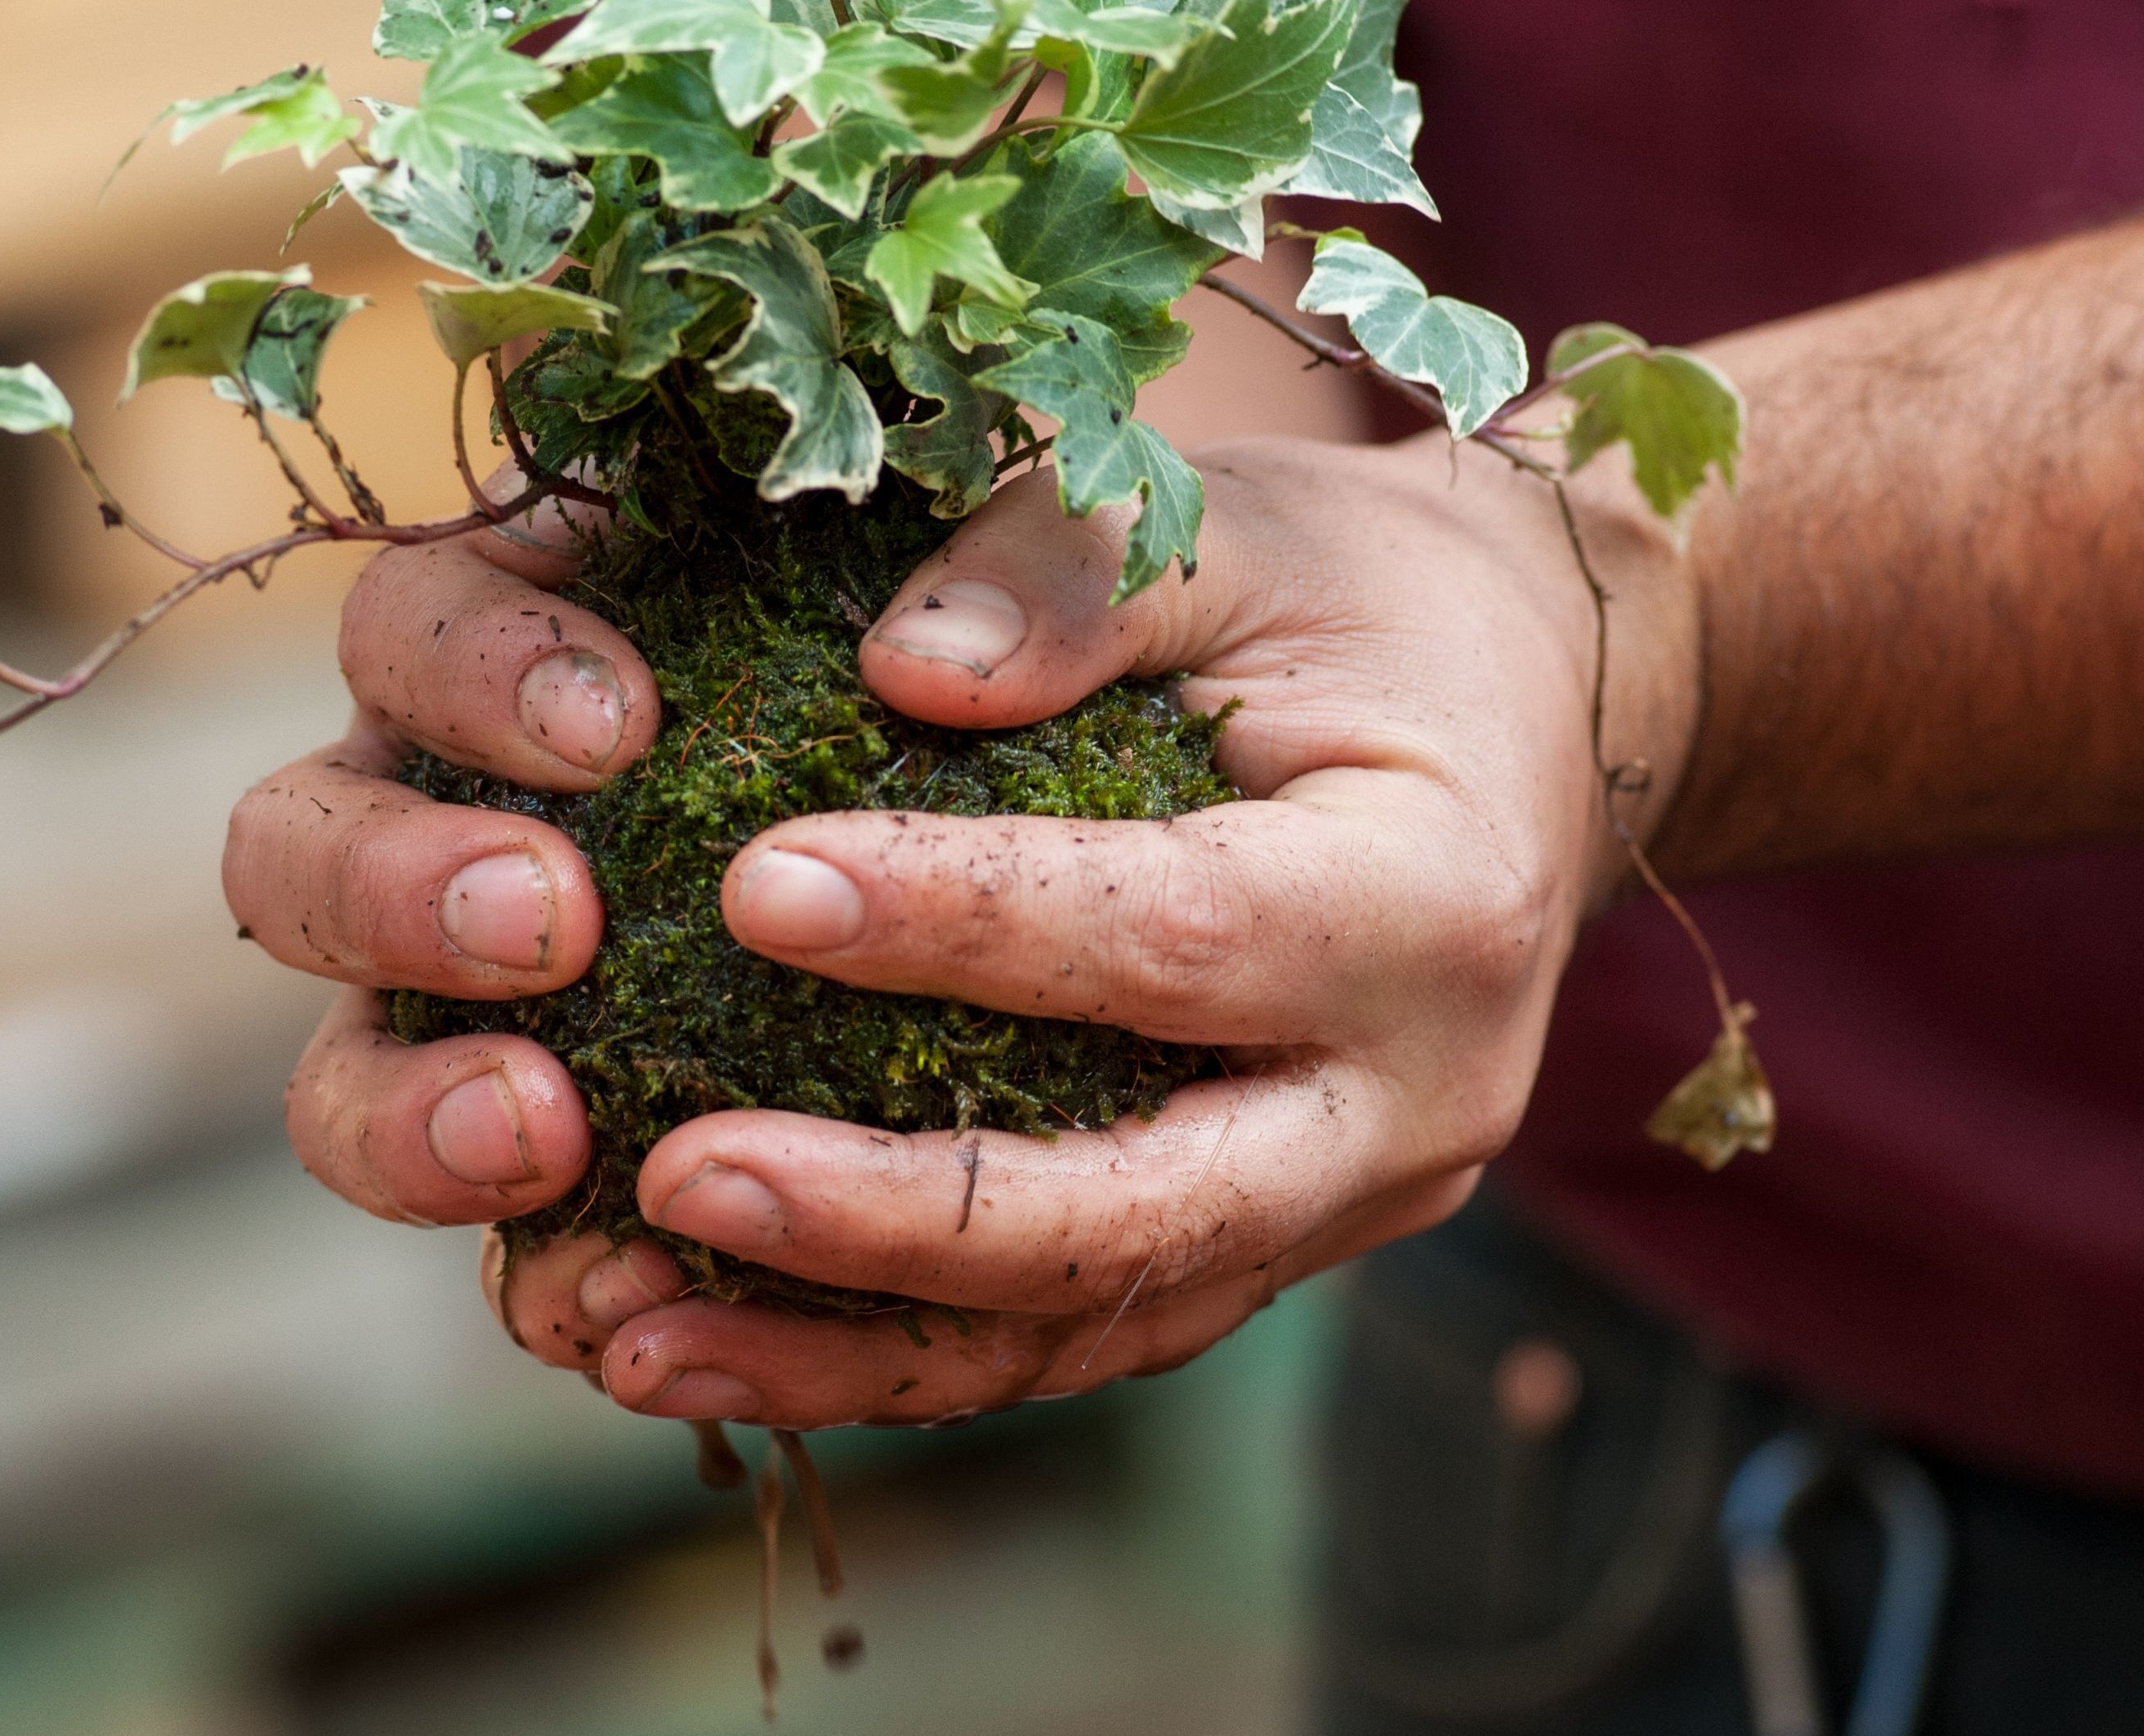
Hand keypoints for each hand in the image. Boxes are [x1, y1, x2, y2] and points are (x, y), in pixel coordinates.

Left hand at [225, 440, 1688, 1426]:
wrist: (1518, 720)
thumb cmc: (1359, 601)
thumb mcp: (1248, 527)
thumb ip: (1079, 570)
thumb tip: (901, 664)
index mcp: (1428, 902)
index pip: (1173, 934)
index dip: (965, 922)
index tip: (753, 886)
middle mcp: (1406, 1102)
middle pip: (1137, 1212)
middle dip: (888, 1217)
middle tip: (670, 1174)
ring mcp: (1338, 1207)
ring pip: (1083, 1323)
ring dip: (845, 1353)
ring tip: (625, 1334)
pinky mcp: (1258, 1252)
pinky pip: (1064, 1335)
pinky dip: (883, 1358)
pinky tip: (699, 1343)